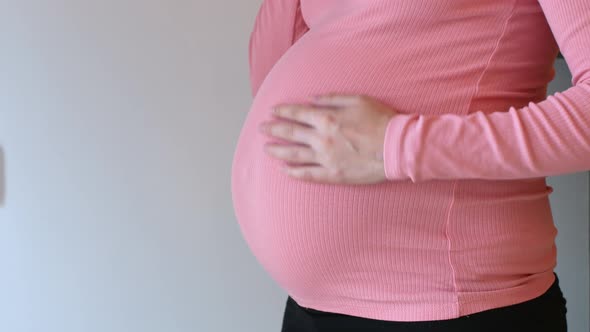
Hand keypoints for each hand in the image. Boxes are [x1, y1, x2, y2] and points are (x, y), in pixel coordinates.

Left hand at [258, 93, 396, 184]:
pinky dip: (294, 173)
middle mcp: (322, 138)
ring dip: (278, 151)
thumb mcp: (357, 100)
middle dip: (273, 130)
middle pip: (290, 133)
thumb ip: (332, 98)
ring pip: (294, 155)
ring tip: (266, 149)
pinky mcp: (333, 174)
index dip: (283, 112)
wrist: (396, 147)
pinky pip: (309, 175)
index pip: (297, 114)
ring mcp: (326, 158)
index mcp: (326, 118)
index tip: (272, 111)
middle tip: (261, 129)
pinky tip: (284, 171)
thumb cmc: (380, 120)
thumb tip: (312, 99)